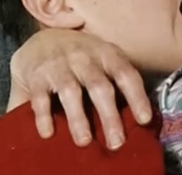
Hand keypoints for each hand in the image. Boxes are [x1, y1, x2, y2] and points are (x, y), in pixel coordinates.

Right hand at [9, 29, 151, 149]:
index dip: (137, 96)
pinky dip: (44, 115)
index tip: (145, 119)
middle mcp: (85, 57)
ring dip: (78, 118)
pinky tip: (48, 133)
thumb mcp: (104, 61)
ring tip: (85, 141)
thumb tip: (141, 118)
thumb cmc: (83, 58)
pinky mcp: (37, 75)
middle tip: (116, 142)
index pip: (126, 75)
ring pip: (71, 91)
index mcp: (107, 55)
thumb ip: (118, 84)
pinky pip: (41, 96)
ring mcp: (60, 64)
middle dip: (109, 116)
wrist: (43, 39)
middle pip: (100, 86)